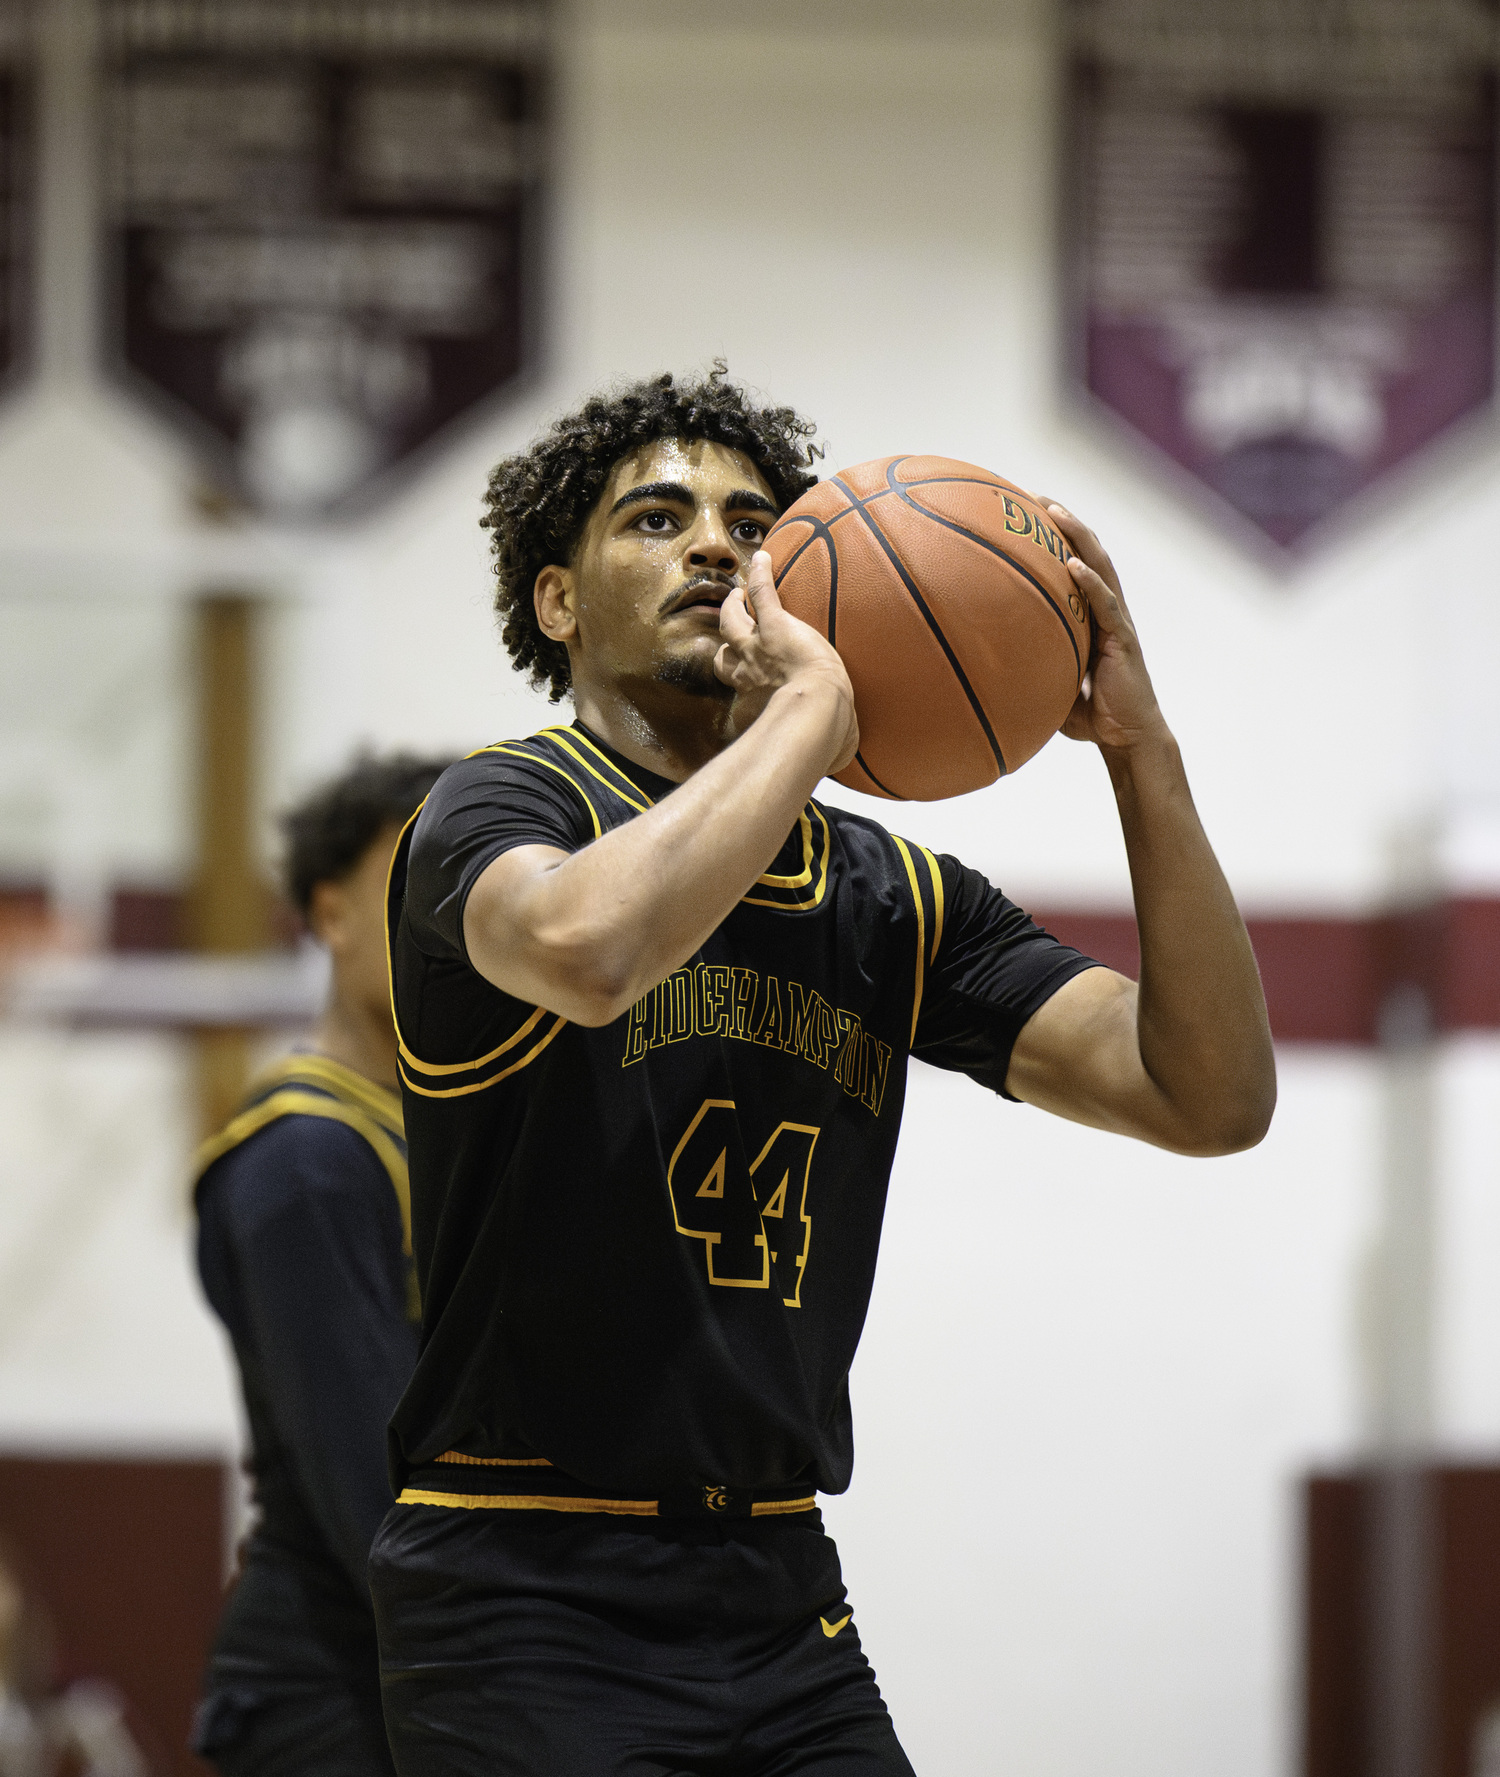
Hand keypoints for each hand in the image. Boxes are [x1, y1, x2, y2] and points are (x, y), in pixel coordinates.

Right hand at [714, 550, 858, 770]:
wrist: (817, 713)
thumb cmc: (821, 738)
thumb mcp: (816, 747)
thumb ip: (824, 748)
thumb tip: (840, 759)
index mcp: (753, 704)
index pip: (737, 692)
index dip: (736, 682)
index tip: (740, 677)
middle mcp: (747, 675)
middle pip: (723, 654)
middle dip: (726, 642)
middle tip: (731, 624)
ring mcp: (757, 648)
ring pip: (732, 621)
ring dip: (733, 606)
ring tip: (736, 592)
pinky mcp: (776, 626)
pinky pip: (761, 595)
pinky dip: (758, 575)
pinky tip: (761, 557)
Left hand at [1039, 500, 1167, 753]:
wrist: (1129, 739)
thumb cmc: (1091, 716)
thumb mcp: (1049, 686)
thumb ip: (1026, 669)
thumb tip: (978, 669)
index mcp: (1091, 616)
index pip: (1073, 565)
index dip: (1054, 538)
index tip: (1024, 513)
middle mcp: (1107, 610)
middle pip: (1087, 553)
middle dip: (1063, 521)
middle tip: (1033, 496)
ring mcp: (1118, 622)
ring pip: (1100, 568)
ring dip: (1078, 537)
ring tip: (1055, 512)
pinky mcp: (1124, 639)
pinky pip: (1106, 605)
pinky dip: (1090, 583)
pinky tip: (1072, 565)